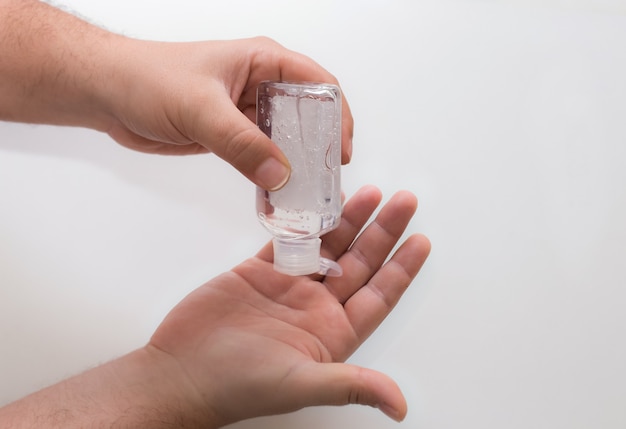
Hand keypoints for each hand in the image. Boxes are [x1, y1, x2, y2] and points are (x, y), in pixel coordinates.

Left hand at [105, 36, 353, 189]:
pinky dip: (270, 174)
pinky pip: (260, 156)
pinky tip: (275, 192)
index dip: (338, 116)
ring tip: (305, 194)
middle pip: (307, 115)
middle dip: (319, 146)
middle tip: (326, 180)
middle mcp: (260, 84)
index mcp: (263, 61)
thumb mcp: (200, 108)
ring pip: (284, 139)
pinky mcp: (231, 135)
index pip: (319, 84)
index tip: (341, 151)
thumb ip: (240, 142)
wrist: (108, 93)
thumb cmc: (148, 78)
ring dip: (294, 164)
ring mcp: (245, 111)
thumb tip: (279, 175)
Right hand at [148, 185, 429, 425]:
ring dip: (350, 220)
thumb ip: (352, 385)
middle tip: (404, 201)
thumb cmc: (240, 386)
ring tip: (371, 192)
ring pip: (328, 246)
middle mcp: (315, 307)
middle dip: (382, 232)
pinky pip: (289, 239)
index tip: (421, 240)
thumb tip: (399, 407)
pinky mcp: (259, 272)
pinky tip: (321, 201)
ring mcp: (288, 287)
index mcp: (332, 333)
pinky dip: (305, 220)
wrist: (182, 372)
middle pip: (360, 263)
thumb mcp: (302, 384)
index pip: (378, 295)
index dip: (401, 268)